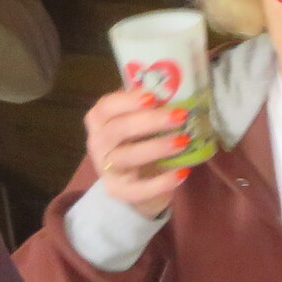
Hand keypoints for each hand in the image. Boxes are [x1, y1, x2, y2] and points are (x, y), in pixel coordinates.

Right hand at [84, 86, 194, 217]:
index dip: (128, 100)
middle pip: (118, 130)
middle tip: (180, 116)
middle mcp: (98, 144)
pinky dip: (161, 182)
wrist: (136, 186)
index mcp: (100, 121)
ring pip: (127, 157)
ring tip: (183, 141)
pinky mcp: (120, 192)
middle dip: (149, 121)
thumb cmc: (139, 144)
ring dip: (156, 147)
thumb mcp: (140, 124)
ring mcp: (107, 170)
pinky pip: (138, 189)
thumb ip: (150, 108)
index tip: (153, 96)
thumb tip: (176, 89)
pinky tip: (182, 172)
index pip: (106, 107)